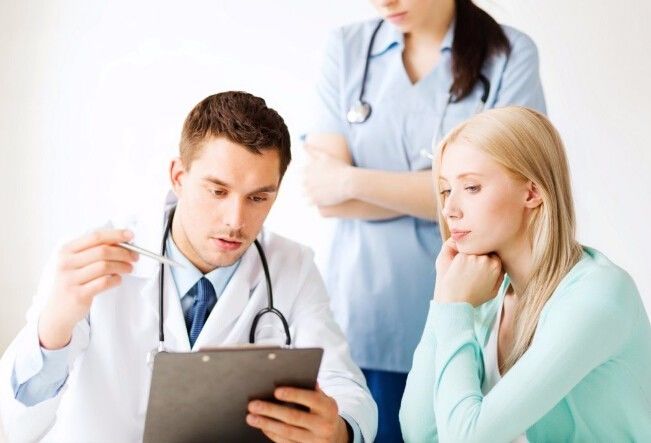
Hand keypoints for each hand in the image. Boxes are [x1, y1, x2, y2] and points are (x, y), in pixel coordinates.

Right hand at [38, 229, 138, 348]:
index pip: (95, 237)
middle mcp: (66, 263)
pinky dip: (116, 279)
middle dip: (123, 252)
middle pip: (103, 251)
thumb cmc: (71, 283)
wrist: (57, 311)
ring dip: (122, 266)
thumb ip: (94, 251)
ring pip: (105, 266)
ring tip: (128, 268)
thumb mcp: (75, 263)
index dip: (115, 235)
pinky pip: (104, 282)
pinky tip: (118, 279)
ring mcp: (70, 280)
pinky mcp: (78, 295)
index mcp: (66, 251)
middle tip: (134, 256)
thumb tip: (121, 242)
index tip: (130, 235)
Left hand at [247, 385, 349, 442]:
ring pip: (287, 432)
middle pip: (294, 417)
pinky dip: (272, 433)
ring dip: (266, 424)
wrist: (336, 437)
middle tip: (253, 405)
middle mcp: (323, 425)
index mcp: (328, 407)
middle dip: (271, 410)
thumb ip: (311, 388)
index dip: (294, 394)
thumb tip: (293, 375)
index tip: (276, 391)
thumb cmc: (323, 411)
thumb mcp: (324, 399)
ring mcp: (314, 440)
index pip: (310, 399)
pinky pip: (285, 442)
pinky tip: (262, 426)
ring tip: (251, 417)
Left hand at [303, 144, 352, 206]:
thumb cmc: (339, 168)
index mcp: (306, 169)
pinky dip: (311, 201)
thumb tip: (302, 144)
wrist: (349, 182)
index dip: (308, 175)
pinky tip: (319, 198)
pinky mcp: (315, 200)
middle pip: (301, 184)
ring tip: (319, 192)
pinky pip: (307, 202)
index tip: (317, 176)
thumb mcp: (325, 156)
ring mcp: (309, 191)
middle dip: (307, 184)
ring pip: (303, 193)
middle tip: (320, 185)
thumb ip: (312, 150)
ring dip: (308, 193)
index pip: (300, 173)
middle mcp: (305, 180)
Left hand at [434, 239, 503, 306]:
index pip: (491, 255)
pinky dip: (453, 258)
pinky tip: (453, 270)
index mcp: (496, 266)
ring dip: (464, 257)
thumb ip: (499, 275)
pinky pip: (457, 251)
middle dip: (474, 257)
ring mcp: (474, 257)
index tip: (475, 269)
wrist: (454, 303)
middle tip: (466, 271)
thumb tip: (499, 263)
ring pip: (469, 250)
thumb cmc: (472, 298)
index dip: (482, 261)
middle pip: (481, 250)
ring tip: (459, 273)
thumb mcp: (492, 291)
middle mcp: (487, 260)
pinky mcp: (461, 257)